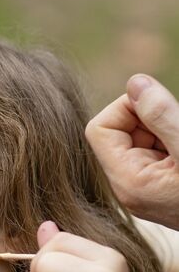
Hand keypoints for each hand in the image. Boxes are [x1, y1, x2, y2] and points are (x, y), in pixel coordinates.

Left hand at [86, 74, 178, 229]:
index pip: (99, 129)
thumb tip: (135, 83)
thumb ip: (162, 116)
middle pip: (119, 132)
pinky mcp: (161, 186)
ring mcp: (145, 188)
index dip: (126, 108)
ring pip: (141, 139)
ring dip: (166, 127)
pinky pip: (158, 151)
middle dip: (151, 117)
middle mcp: (129, 187)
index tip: (161, 106)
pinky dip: (174, 139)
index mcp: (128, 181)